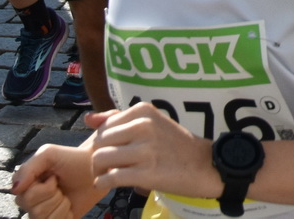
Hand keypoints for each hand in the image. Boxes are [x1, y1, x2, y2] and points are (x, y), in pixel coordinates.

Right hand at [13, 143, 101, 218]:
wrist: (96, 169)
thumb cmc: (72, 159)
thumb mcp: (49, 154)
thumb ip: (28, 168)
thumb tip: (15, 189)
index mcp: (25, 184)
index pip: (21, 196)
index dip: (42, 188)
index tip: (54, 177)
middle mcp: (29, 200)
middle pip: (32, 209)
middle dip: (52, 196)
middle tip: (61, 186)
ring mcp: (41, 212)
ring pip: (42, 218)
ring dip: (60, 205)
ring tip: (66, 195)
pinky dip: (65, 215)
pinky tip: (69, 207)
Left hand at [87, 104, 219, 197]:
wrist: (203, 165)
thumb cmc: (175, 145)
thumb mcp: (152, 123)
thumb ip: (119, 119)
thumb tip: (89, 118)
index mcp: (144, 110)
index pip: (104, 126)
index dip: (105, 141)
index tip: (115, 150)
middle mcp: (144, 126)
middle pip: (99, 142)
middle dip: (99, 156)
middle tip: (110, 164)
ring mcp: (145, 150)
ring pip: (100, 159)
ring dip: (99, 170)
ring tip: (110, 173)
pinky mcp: (146, 173)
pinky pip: (110, 177)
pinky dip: (103, 183)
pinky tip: (108, 183)